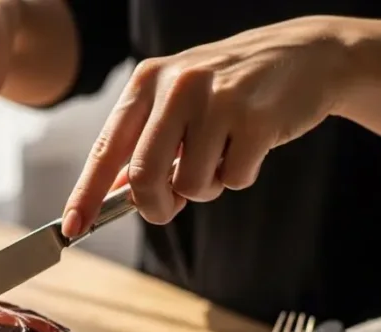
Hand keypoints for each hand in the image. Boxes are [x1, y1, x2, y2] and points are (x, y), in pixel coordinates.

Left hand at [62, 16, 354, 235]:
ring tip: (223, 153)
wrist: (308, 54)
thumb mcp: (179, 100)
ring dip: (206, 187)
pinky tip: (252, 144)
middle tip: (170, 206)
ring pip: (191, 185)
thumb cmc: (233, 86)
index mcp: (148, 80)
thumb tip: (113, 194)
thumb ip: (145, 142)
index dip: (86, 195)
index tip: (72, 229)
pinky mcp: (257, 119)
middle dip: (155, 205)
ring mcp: (218, 100)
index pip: (107, 148)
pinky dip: (240, 176)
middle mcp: (178, 84)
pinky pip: (234, 180)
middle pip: (144, 176)